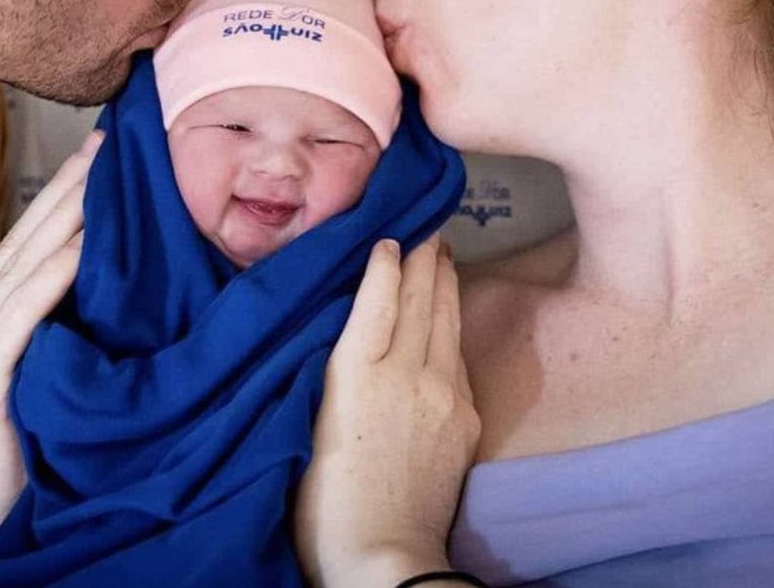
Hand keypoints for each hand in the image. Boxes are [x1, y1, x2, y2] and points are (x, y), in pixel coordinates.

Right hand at [0, 130, 102, 580]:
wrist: (0, 533)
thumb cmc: (34, 451)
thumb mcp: (45, 367)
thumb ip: (58, 316)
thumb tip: (110, 255)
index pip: (21, 242)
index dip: (63, 193)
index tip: (104, 148)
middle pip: (22, 242)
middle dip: (70, 188)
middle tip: (112, 140)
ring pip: (22, 268)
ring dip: (70, 216)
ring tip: (109, 173)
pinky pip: (20, 315)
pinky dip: (55, 275)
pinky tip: (85, 243)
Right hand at [294, 239, 481, 587]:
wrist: (383, 557)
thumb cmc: (322, 503)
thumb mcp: (307, 423)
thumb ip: (329, 372)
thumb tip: (342, 333)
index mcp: (359, 372)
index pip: (380, 296)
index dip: (386, 259)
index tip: (389, 231)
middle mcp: (408, 372)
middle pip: (422, 297)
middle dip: (425, 255)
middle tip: (426, 220)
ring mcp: (444, 393)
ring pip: (447, 319)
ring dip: (445, 281)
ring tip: (443, 251)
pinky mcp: (465, 418)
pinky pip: (459, 356)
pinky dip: (451, 325)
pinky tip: (448, 317)